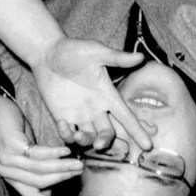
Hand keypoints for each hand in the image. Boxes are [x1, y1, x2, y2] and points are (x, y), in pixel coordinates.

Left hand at [0, 94, 79, 195]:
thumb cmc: (12, 129)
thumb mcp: (25, 151)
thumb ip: (36, 166)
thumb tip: (53, 183)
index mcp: (10, 176)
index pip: (30, 195)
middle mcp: (7, 171)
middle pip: (39, 182)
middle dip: (62, 179)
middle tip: (79, 173)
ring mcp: (8, 159)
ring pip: (40, 169)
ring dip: (62, 167)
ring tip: (77, 163)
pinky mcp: (11, 145)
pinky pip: (38, 154)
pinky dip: (54, 153)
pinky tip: (66, 150)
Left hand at [29, 36, 145, 151]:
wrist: (47, 52)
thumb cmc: (74, 49)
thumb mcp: (97, 52)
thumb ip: (117, 58)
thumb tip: (140, 56)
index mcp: (107, 95)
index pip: (126, 116)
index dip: (137, 131)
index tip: (148, 146)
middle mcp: (96, 108)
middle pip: (108, 132)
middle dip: (107, 141)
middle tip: (100, 144)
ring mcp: (78, 114)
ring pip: (89, 138)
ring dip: (86, 141)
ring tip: (78, 136)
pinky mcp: (62, 116)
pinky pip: (67, 134)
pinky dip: (66, 135)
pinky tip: (63, 125)